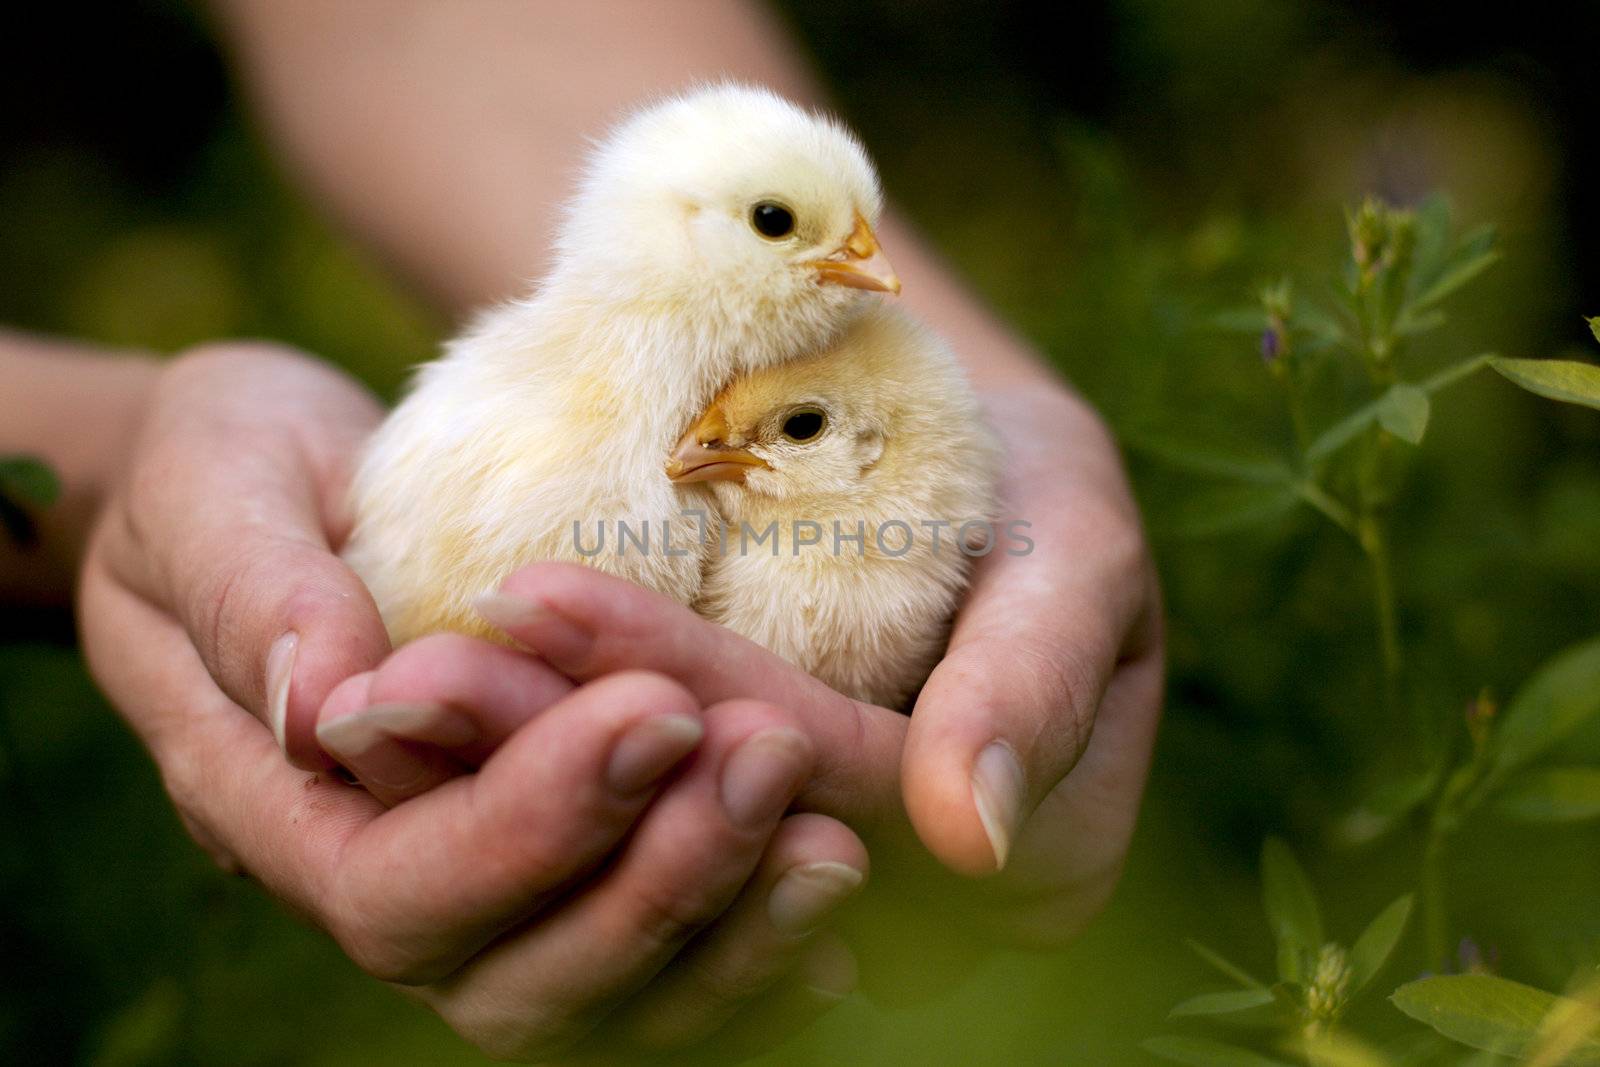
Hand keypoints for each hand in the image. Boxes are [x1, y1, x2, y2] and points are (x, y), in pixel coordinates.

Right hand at [78, 343, 869, 1058]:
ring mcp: (471, 887)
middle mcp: (379, 878)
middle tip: (768, 758)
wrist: (270, 477)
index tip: (657, 709)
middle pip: (514, 980)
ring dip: (720, 927)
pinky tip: (822, 887)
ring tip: (827, 839)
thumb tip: (327, 708)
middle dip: (652, 884)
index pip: (398, 889)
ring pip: (598, 1003)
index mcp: (280, 810)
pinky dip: (741, 946)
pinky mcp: (548, 856)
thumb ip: (257, 596)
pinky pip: (649, 959)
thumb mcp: (215, 487)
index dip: (532, 823)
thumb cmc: (227, 467)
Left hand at [450, 381, 1161, 958]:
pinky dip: (526, 774)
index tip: (535, 587)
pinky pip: (627, 843)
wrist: (984, 482)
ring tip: (396, 685)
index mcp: (1023, 871)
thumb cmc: (1044, 496)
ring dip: (515, 774)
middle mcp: (913, 917)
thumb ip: (1037, 682)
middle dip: (559, 752)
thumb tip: (974, 837)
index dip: (685, 690)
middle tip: (416, 664)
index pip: (831, 787)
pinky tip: (429, 715)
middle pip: (719, 839)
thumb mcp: (1077, 554)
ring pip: (652, 864)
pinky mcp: (744, 860)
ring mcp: (819, 896)